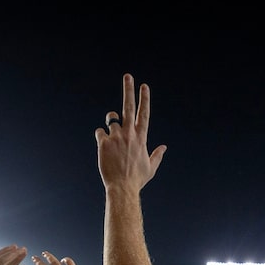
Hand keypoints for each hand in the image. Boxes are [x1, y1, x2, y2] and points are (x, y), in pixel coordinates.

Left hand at [95, 73, 166, 194]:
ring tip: (112, 139)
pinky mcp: (104, 143)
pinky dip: (101, 137)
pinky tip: (104, 149)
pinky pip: (100, 132)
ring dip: (110, 125)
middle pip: (128, 107)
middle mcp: (129, 134)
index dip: (144, 99)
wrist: (122, 188)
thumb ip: (157, 155)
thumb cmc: (137, 179)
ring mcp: (116, 137)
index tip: (144, 86)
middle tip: (128, 76)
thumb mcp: (150, 168)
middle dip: (129, 90)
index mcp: (141, 138)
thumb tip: (164, 147)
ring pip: (110, 120)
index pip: (144, 114)